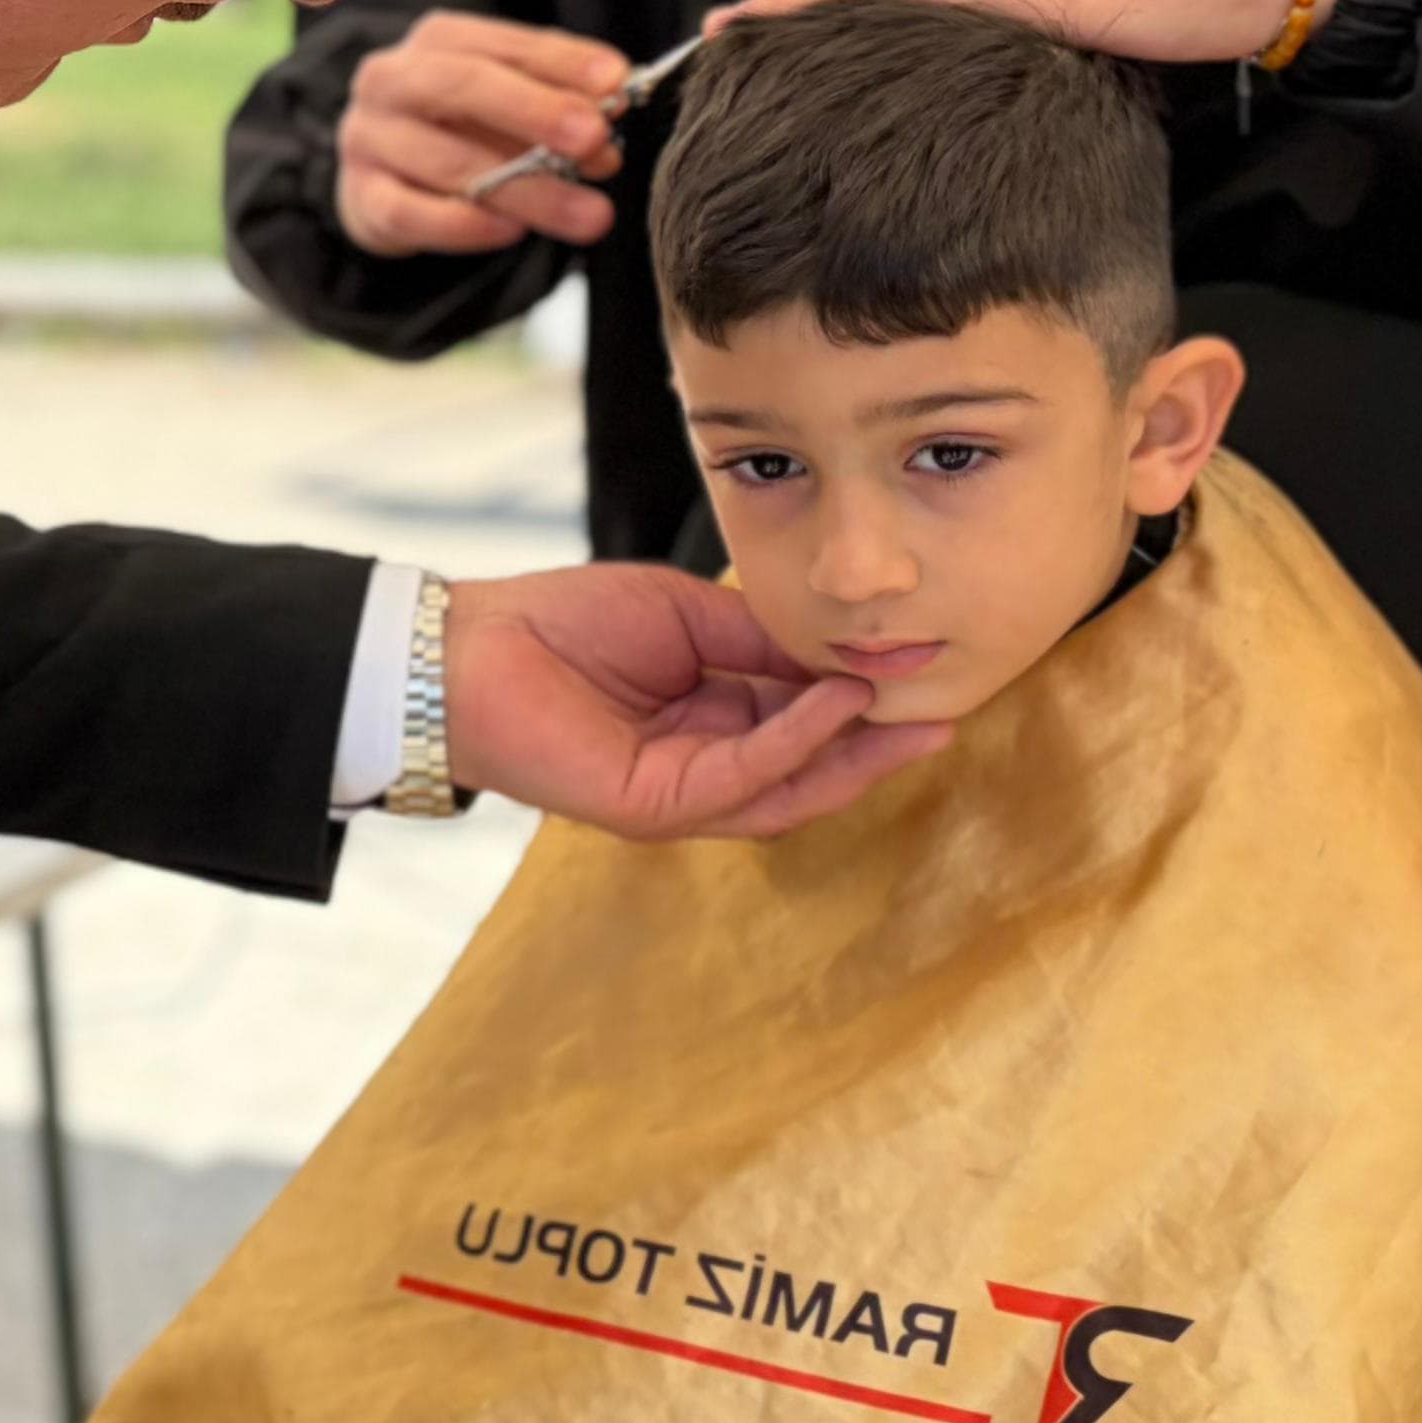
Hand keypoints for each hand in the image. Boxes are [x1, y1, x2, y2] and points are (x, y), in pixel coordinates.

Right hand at [331, 10, 632, 257]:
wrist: (388, 176)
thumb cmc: (463, 129)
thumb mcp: (511, 101)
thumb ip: (559, 98)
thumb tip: (613, 106)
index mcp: (437, 41)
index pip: (504, 43)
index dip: (562, 62)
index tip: (617, 82)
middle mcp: (391, 80)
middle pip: (462, 86)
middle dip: (536, 111)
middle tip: (596, 138)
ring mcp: (368, 138)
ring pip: (449, 162)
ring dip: (527, 189)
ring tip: (589, 213)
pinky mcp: (361, 196)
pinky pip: (410, 213)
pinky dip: (464, 225)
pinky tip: (511, 231)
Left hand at [444, 565, 951, 841]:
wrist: (474, 648)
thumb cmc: (565, 623)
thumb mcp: (688, 615)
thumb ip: (760, 639)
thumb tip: (841, 653)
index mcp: (712, 718)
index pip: (805, 720)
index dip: (864, 701)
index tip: (924, 671)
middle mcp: (704, 763)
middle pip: (811, 767)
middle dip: (880, 745)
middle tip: (947, 711)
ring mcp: (681, 794)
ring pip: (789, 788)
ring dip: (856, 756)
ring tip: (915, 720)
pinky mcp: (654, 807)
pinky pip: (743, 779)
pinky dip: (794, 742)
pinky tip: (834, 705)